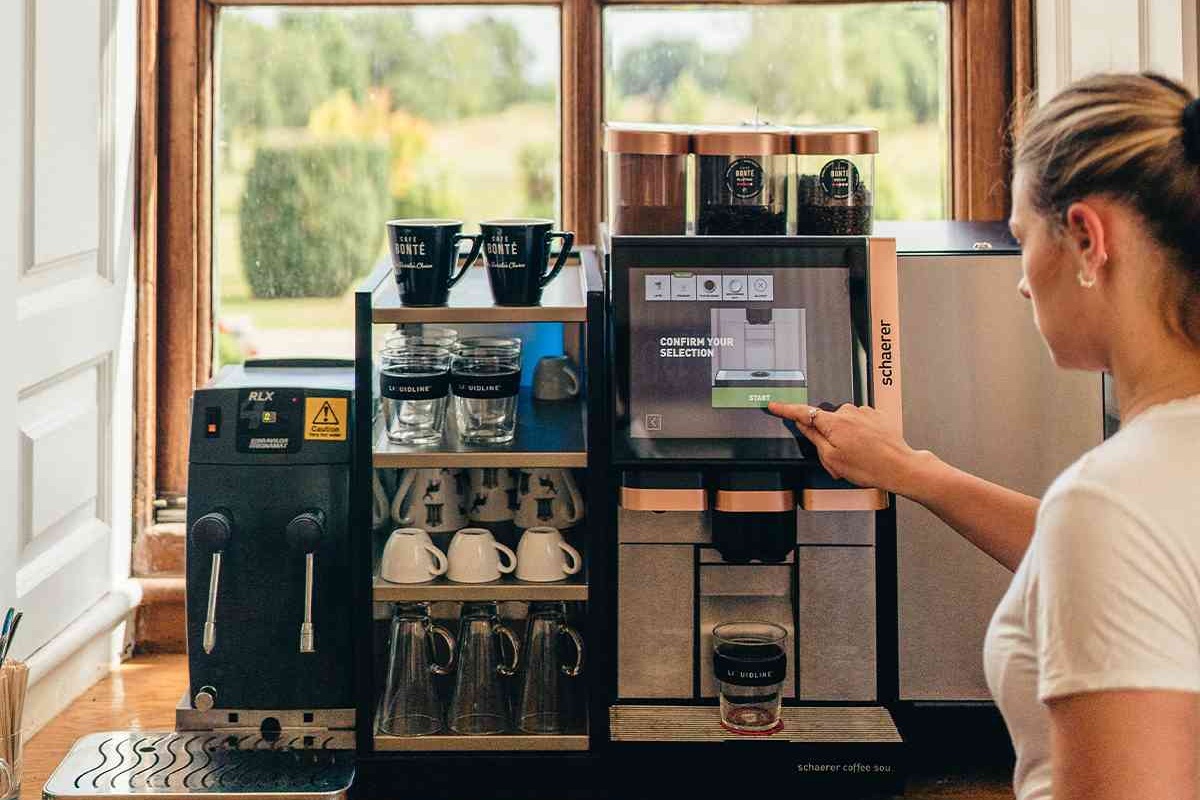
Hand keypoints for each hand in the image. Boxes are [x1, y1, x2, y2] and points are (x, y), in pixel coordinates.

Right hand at [767, 401, 928, 494]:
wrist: (900, 467)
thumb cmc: (869, 467)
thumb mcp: (832, 459)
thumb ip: (814, 439)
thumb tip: (803, 425)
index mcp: (834, 423)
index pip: (802, 413)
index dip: (786, 410)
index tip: (775, 406)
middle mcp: (848, 412)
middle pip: (826, 421)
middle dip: (828, 437)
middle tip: (838, 459)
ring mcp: (864, 412)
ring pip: (844, 423)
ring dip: (845, 437)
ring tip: (858, 457)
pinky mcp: (876, 415)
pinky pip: (859, 423)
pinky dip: (859, 434)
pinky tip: (868, 449)